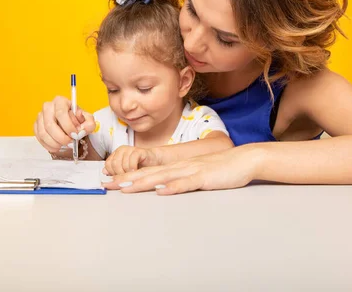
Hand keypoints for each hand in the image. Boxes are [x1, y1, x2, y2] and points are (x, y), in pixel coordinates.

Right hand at [34, 96, 95, 152]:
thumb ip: (89, 123)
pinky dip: (48, 145)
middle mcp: (48, 106)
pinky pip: (39, 137)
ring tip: (63, 146)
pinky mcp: (36, 125)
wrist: (70, 124)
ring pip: (43, 132)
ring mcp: (40, 116)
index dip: (68, 126)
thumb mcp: (87, 120)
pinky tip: (56, 147)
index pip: (61, 113)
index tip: (75, 135)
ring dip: (54, 143)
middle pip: (50, 124)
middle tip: (70, 143)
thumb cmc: (77, 120)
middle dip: (61, 137)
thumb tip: (83, 128)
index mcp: (61, 101)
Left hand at [103, 145, 257, 194]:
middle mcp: (180, 167)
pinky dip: (174, 187)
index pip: (148, 171)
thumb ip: (179, 180)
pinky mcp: (205, 177)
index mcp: (177, 167)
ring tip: (126, 187)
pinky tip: (161, 191)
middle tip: (108, 185)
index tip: (111, 182)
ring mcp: (192, 171)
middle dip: (128, 179)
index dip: (128, 176)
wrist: (243, 160)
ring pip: (163, 177)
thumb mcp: (195, 174)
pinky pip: (187, 183)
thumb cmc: (220, 169)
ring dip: (143, 182)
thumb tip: (162, 189)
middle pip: (149, 173)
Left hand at [103, 146, 160, 175]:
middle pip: (114, 164)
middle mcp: (121, 150)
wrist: (152, 160)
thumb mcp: (125, 170)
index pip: (108, 164)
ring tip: (131, 175)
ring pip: (122, 163)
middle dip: (119, 174)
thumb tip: (104, 172)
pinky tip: (135, 171)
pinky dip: (133, 168)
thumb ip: (115, 171)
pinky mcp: (138, 151)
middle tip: (125, 178)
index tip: (117, 178)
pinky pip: (132, 160)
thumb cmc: (139, 165)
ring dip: (127, 172)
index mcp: (116, 153)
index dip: (112, 173)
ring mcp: (130, 149)